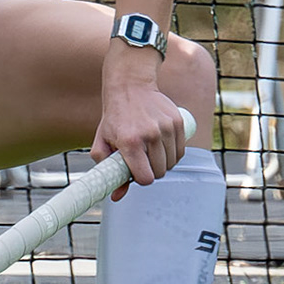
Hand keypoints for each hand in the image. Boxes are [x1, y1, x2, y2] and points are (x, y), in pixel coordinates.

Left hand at [90, 79, 188, 199]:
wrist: (130, 87)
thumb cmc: (115, 117)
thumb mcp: (103, 142)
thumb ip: (108, 170)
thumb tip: (117, 196)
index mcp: (130, 142)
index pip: (146, 178)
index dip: (141, 179)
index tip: (136, 173)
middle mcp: (150, 135)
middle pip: (160, 172)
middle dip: (151, 171)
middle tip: (141, 160)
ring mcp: (166, 128)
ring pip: (171, 162)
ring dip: (162, 162)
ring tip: (150, 151)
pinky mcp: (178, 122)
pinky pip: (180, 151)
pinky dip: (172, 153)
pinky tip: (161, 146)